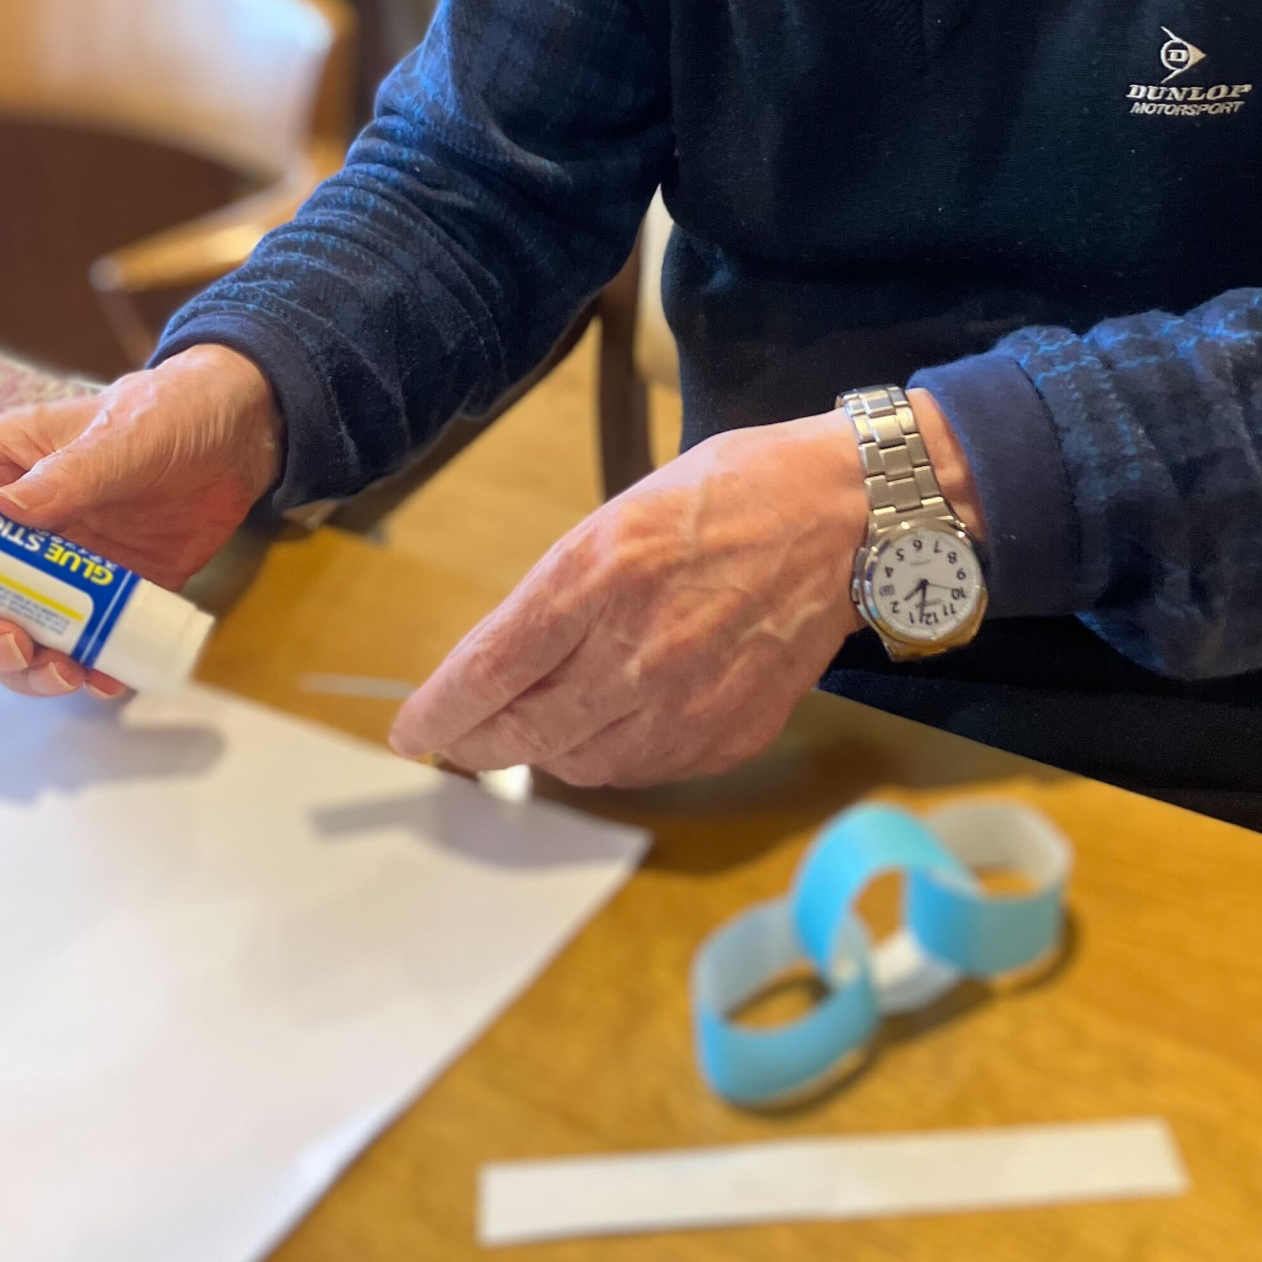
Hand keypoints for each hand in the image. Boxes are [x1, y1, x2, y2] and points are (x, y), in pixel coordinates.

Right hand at [0, 345, 282, 699]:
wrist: (242, 433)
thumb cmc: (169, 410)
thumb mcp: (121, 433)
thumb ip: (69, 474)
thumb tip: (4, 512)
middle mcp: (7, 532)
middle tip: (14, 645)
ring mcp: (51, 572)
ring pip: (8, 637)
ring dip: (24, 668)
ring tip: (67, 674)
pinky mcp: (99, 601)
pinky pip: (74, 649)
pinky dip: (83, 673)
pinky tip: (106, 681)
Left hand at [387, 394, 980, 788]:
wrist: (849, 518)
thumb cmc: (732, 494)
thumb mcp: (620, 515)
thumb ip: (560, 590)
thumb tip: (507, 658)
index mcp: (597, 576)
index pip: (488, 672)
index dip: (439, 713)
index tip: (412, 730)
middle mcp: (636, 650)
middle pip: (524, 732)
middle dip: (478, 742)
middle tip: (458, 740)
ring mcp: (687, 701)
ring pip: (581, 762)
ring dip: (544, 751)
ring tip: (532, 729)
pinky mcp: (729, 732)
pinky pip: (645, 767)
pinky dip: (612, 756)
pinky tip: (610, 725)